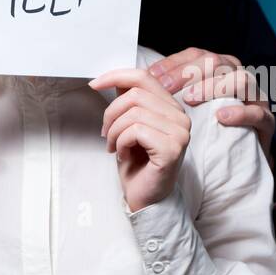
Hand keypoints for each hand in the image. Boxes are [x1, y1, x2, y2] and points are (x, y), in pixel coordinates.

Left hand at [89, 68, 190, 212]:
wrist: (146, 198)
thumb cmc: (138, 164)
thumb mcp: (129, 126)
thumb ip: (129, 102)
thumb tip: (115, 80)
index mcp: (172, 108)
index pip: (144, 77)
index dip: (116, 76)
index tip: (94, 84)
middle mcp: (181, 117)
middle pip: (135, 94)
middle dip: (111, 114)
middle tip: (105, 134)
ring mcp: (180, 133)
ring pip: (133, 113)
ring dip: (114, 131)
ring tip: (114, 146)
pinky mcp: (172, 148)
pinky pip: (135, 131)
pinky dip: (121, 143)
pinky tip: (122, 154)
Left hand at [149, 47, 275, 165]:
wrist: (231, 165)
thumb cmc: (205, 132)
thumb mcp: (184, 108)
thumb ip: (167, 92)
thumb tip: (135, 79)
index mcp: (221, 71)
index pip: (197, 55)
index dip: (174, 63)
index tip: (152, 76)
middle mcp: (240, 78)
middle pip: (218, 61)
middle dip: (188, 72)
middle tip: (164, 88)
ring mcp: (256, 99)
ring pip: (241, 79)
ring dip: (213, 87)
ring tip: (190, 100)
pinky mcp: (266, 123)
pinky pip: (258, 113)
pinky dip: (241, 112)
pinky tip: (221, 116)